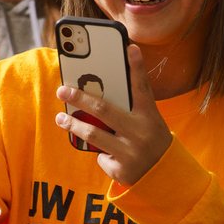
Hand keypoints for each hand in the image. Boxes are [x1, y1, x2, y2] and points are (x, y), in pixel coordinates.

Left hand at [55, 43, 173, 185]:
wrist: (163, 176)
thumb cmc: (150, 139)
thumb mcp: (149, 121)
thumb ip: (132, 106)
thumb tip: (102, 88)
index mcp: (149, 116)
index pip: (142, 88)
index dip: (136, 67)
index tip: (130, 47)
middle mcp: (140, 132)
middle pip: (104, 110)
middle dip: (80, 98)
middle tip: (62, 90)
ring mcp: (130, 152)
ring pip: (93, 134)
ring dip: (73, 125)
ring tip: (60, 117)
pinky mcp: (121, 170)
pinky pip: (101, 156)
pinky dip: (100, 153)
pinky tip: (107, 154)